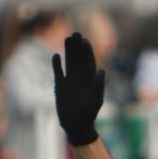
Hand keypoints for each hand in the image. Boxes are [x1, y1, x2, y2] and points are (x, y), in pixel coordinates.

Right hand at [52, 31, 105, 146]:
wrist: (76, 125)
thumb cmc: (89, 113)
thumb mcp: (96, 99)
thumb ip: (99, 85)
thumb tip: (102, 70)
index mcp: (91, 79)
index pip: (89, 61)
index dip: (87, 51)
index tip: (85, 40)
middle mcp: (81, 77)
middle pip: (78, 58)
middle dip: (77, 46)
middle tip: (75, 33)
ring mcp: (70, 80)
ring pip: (69, 62)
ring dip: (68, 51)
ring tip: (67, 38)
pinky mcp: (60, 86)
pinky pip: (58, 72)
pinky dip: (56, 64)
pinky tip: (55, 55)